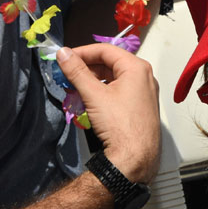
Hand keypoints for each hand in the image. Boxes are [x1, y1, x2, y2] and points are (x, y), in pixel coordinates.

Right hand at [56, 42, 160, 184]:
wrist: (135, 158)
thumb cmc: (119, 125)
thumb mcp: (93, 94)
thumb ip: (76, 71)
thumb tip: (63, 53)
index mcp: (137, 68)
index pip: (105, 50)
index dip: (82, 52)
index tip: (65, 58)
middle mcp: (144, 78)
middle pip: (110, 64)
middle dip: (86, 68)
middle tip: (67, 74)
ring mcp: (144, 93)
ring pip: (113, 79)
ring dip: (92, 81)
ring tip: (74, 88)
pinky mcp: (140, 108)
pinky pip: (119, 92)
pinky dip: (102, 92)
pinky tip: (88, 100)